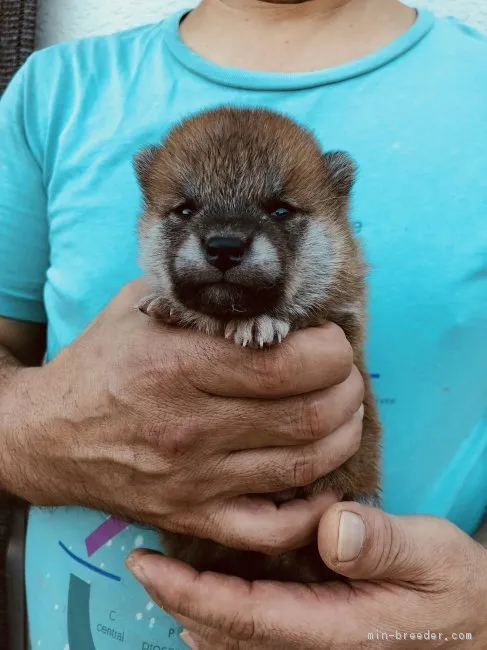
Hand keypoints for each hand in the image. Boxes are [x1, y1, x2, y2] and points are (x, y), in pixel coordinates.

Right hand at [3, 279, 362, 552]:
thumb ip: (205, 297)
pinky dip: (314, 510)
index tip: (331, 342)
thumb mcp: (142, 308)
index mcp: (178, 365)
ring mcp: (193, 480)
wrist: (48, 435)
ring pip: (302, 467)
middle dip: (346, 390)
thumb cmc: (101, 363)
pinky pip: (272, 529)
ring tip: (343, 413)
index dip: (331, 351)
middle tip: (345, 376)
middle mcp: (189, 427)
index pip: (286, 363)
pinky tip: (323, 481)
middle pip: (306, 415)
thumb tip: (274, 294)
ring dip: (342, 436)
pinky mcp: (193, 517)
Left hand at [127, 503, 486, 648]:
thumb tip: (331, 529)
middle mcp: (316, 643)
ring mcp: (317, 642)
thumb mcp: (432, 555)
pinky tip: (213, 591)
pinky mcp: (322, 632)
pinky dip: (226, 611)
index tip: (146, 566)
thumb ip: (383, 544)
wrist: (478, 622)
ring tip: (165, 573)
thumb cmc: (457, 588)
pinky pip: (259, 630)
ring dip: (197, 607)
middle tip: (142, 562)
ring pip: (238, 637)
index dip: (190, 593)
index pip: (246, 616)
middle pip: (229, 631)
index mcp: (335, 628)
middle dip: (179, 600)